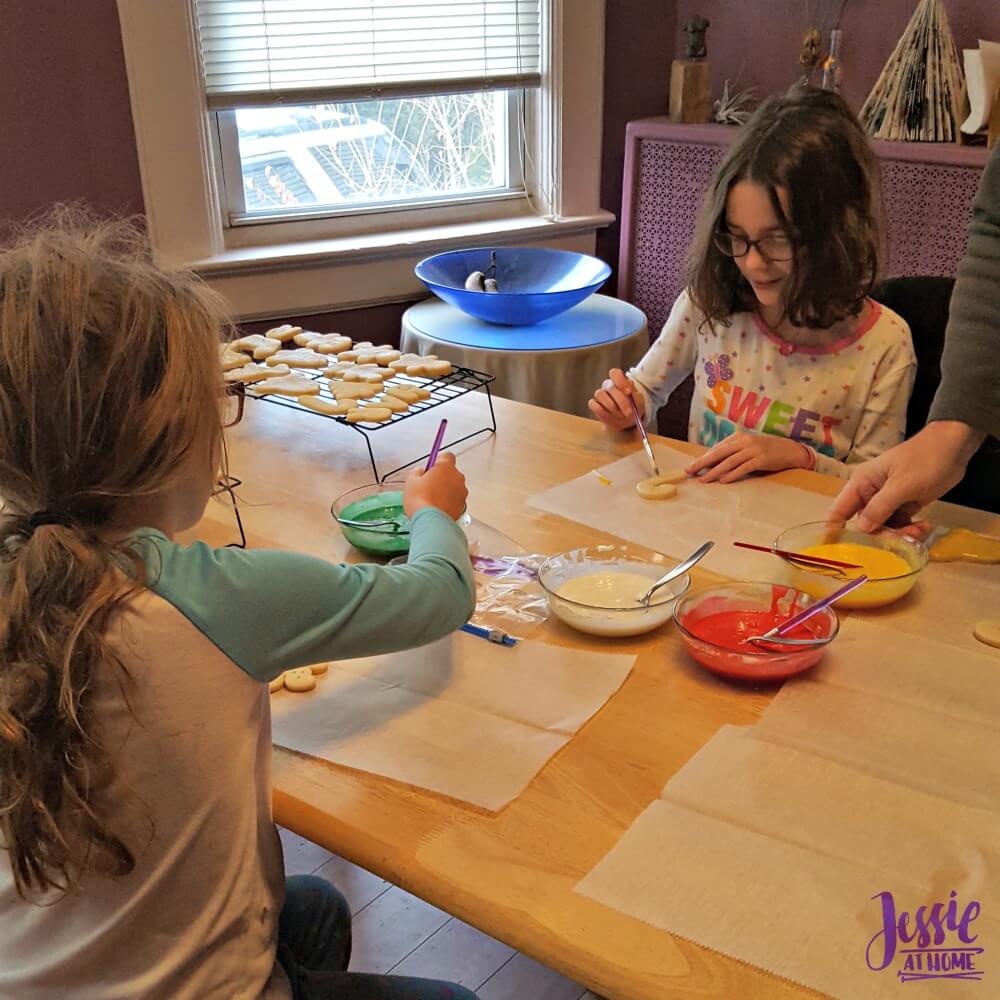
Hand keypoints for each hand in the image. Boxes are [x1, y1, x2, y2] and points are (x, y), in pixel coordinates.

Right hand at [403, 452, 467, 519]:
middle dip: (442, 477)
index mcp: (446, 467)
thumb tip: (422, 472)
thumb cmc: (419, 498)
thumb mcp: (411, 481)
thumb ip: (418, 472)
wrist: (431, 521)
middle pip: (451, 472)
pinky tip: (437, 508)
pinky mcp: (462, 506)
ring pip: (454, 487)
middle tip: (428, 486)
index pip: (447, 456)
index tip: (431, 468)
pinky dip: (448, 502)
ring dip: (446, 490)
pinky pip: (455, 500)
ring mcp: (462, 493)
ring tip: (432, 499)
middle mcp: (458, 478)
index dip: (438, 461)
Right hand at [588, 369, 642, 430]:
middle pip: (610, 386)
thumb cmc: (633, 408)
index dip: (620, 381)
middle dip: (621, 400)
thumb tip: (630, 392)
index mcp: (619, 381)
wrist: (627, 422)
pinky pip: (594, 405)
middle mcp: (608, 385)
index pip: (615, 373)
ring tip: (621, 415)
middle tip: (629, 412)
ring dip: (612, 407)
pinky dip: (602, 412)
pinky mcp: (594, 405)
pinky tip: (610, 416)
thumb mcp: (638, 401)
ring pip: (600, 394)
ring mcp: (600, 395)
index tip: (629, 392)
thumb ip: (635, 395)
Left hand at [685, 433, 811, 482]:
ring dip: (714, 471)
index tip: (692, 466)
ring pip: (729, 462)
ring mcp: (753, 450)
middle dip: (702, 463)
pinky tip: (723, 481)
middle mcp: (744, 441)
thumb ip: (732, 452)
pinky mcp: (761, 459)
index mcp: (738, 437)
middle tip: (690, 471)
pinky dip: (732, 474)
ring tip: (704, 479)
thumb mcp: (748, 447)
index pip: (717, 449)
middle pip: (719, 453)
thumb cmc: (766, 450)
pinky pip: (744, 468)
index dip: (703, 458)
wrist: (790, 450)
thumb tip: (712, 462)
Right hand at [830, 422, 983, 533]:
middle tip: (902, 539)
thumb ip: (880, 507)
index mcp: (862, 483)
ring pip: (884, 527)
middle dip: (882, 535)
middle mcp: (870, 494)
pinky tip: (923, 527)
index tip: (840, 552)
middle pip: (865, 525)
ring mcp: (887, 501)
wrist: (954, 448)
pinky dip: (910, 530)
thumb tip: (861, 529)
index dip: (835, 530)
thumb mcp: (902, 484)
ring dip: (900, 534)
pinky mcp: (903, 506)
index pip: (839, 510)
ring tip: (919, 531)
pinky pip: (899, 525)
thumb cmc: (924, 459)